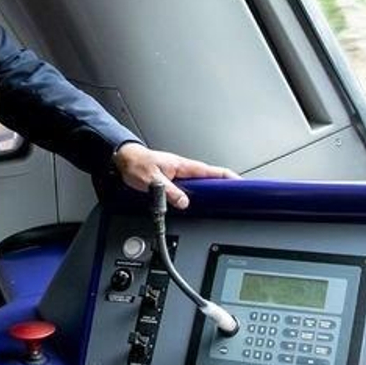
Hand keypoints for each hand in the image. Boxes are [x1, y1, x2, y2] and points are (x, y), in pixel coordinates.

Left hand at [112, 143, 238, 208]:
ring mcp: (179, 176)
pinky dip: (196, 196)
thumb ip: (168, 191)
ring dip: (210, 193)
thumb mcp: (152, 180)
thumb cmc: (136, 163)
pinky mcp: (173, 182)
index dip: (229, 177)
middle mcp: (184, 170)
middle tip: (236, 198)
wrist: (123, 159)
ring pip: (200, 186)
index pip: (212, 171)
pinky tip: (197, 204)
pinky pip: (189, 190)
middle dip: (224, 187)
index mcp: (183, 166)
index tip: (242, 184)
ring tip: (222, 204)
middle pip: (210, 179)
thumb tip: (184, 202)